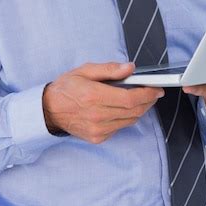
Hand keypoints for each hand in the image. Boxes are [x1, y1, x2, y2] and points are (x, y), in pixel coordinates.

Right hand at [42, 62, 163, 142]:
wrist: (49, 110)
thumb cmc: (67, 87)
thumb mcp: (85, 70)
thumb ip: (109, 69)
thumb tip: (130, 68)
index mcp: (94, 96)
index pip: (130, 98)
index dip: (147, 94)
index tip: (157, 89)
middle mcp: (97, 115)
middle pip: (133, 111)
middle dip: (148, 101)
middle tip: (154, 92)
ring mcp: (97, 129)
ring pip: (129, 121)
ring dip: (140, 110)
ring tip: (142, 99)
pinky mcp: (97, 138)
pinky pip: (120, 127)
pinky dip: (127, 117)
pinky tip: (124, 108)